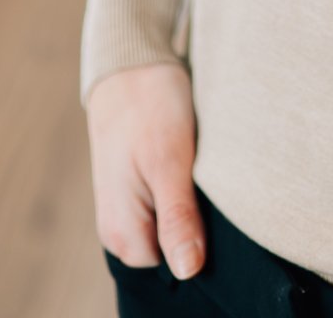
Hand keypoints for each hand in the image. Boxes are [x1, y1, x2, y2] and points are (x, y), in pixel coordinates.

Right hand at [86, 60, 205, 277]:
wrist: (132, 62)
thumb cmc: (150, 106)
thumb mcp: (169, 161)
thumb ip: (177, 218)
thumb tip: (188, 271)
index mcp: (122, 233)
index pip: (176, 269)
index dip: (203, 244)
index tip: (213, 205)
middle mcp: (119, 229)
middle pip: (174, 251)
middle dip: (197, 225)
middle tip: (206, 181)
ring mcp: (128, 209)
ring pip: (173, 227)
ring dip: (192, 205)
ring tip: (197, 169)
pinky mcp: (138, 189)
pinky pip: (168, 207)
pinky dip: (185, 191)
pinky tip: (191, 165)